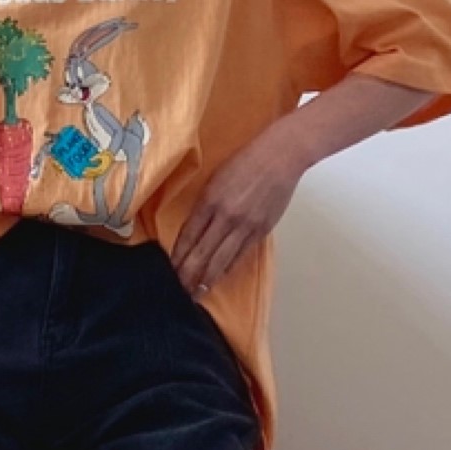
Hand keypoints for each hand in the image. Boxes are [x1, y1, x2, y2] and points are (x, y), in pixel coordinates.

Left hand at [169, 128, 303, 297]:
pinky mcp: (262, 230)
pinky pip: (241, 255)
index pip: (189, 235)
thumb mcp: (216, 178)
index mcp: (210, 200)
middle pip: (202, 253)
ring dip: (207, 278)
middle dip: (188, 274)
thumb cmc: (246, 161)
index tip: (170, 269)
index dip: (178, 255)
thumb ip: (206, 204)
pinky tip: (219, 277)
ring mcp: (245, 226)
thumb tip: (197, 229)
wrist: (280, 157)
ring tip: (196, 293)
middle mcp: (226, 216)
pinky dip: (228, 268)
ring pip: (222, 259)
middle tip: (179, 291)